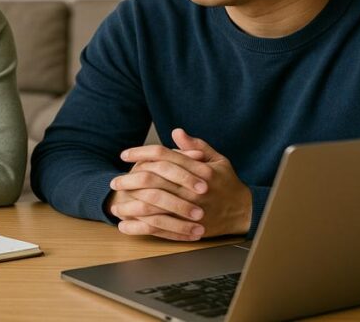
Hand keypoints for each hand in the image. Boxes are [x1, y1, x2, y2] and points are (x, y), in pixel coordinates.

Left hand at [109, 128, 251, 239]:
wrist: (244, 212)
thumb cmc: (228, 184)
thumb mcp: (217, 159)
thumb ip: (195, 146)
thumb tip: (176, 132)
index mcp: (198, 169)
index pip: (162, 155)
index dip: (140, 153)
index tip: (124, 155)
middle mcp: (192, 188)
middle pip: (152, 179)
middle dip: (129, 180)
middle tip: (115, 181)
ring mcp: (189, 210)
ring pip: (152, 205)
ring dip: (130, 205)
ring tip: (116, 204)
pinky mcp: (188, 228)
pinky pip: (159, 228)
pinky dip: (139, 227)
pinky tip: (125, 225)